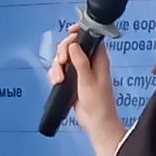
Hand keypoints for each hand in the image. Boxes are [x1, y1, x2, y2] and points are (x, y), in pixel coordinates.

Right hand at [48, 24, 118, 138]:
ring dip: (57, 66)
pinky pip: (60, 71)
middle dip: (63, 52)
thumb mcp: (88, 80)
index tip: (69, 33)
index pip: (88, 37)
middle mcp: (89, 62)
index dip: (78, 33)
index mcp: (98, 58)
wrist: (96, 122)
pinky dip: (55, 74)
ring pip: (63, 59)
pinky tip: (57, 82)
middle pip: (71, 46)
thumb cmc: (99, 104)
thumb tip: (74, 45)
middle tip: (62, 61)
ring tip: (59, 78)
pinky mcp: (73, 80)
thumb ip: (80, 61)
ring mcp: (80, 71)